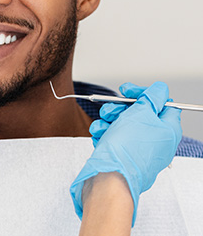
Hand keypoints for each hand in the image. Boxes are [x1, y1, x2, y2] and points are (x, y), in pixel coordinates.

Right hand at [70, 81, 181, 224]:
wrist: (110, 177)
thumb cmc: (128, 149)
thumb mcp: (142, 113)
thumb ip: (151, 97)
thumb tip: (159, 89)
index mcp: (167, 130)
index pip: (163, 104)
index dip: (144, 94)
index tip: (128, 92)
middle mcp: (155, 140)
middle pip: (138, 113)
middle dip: (120, 108)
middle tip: (111, 109)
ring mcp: (138, 149)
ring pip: (122, 124)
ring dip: (108, 119)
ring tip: (102, 124)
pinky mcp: (122, 156)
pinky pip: (112, 137)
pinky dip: (104, 133)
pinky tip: (99, 135)